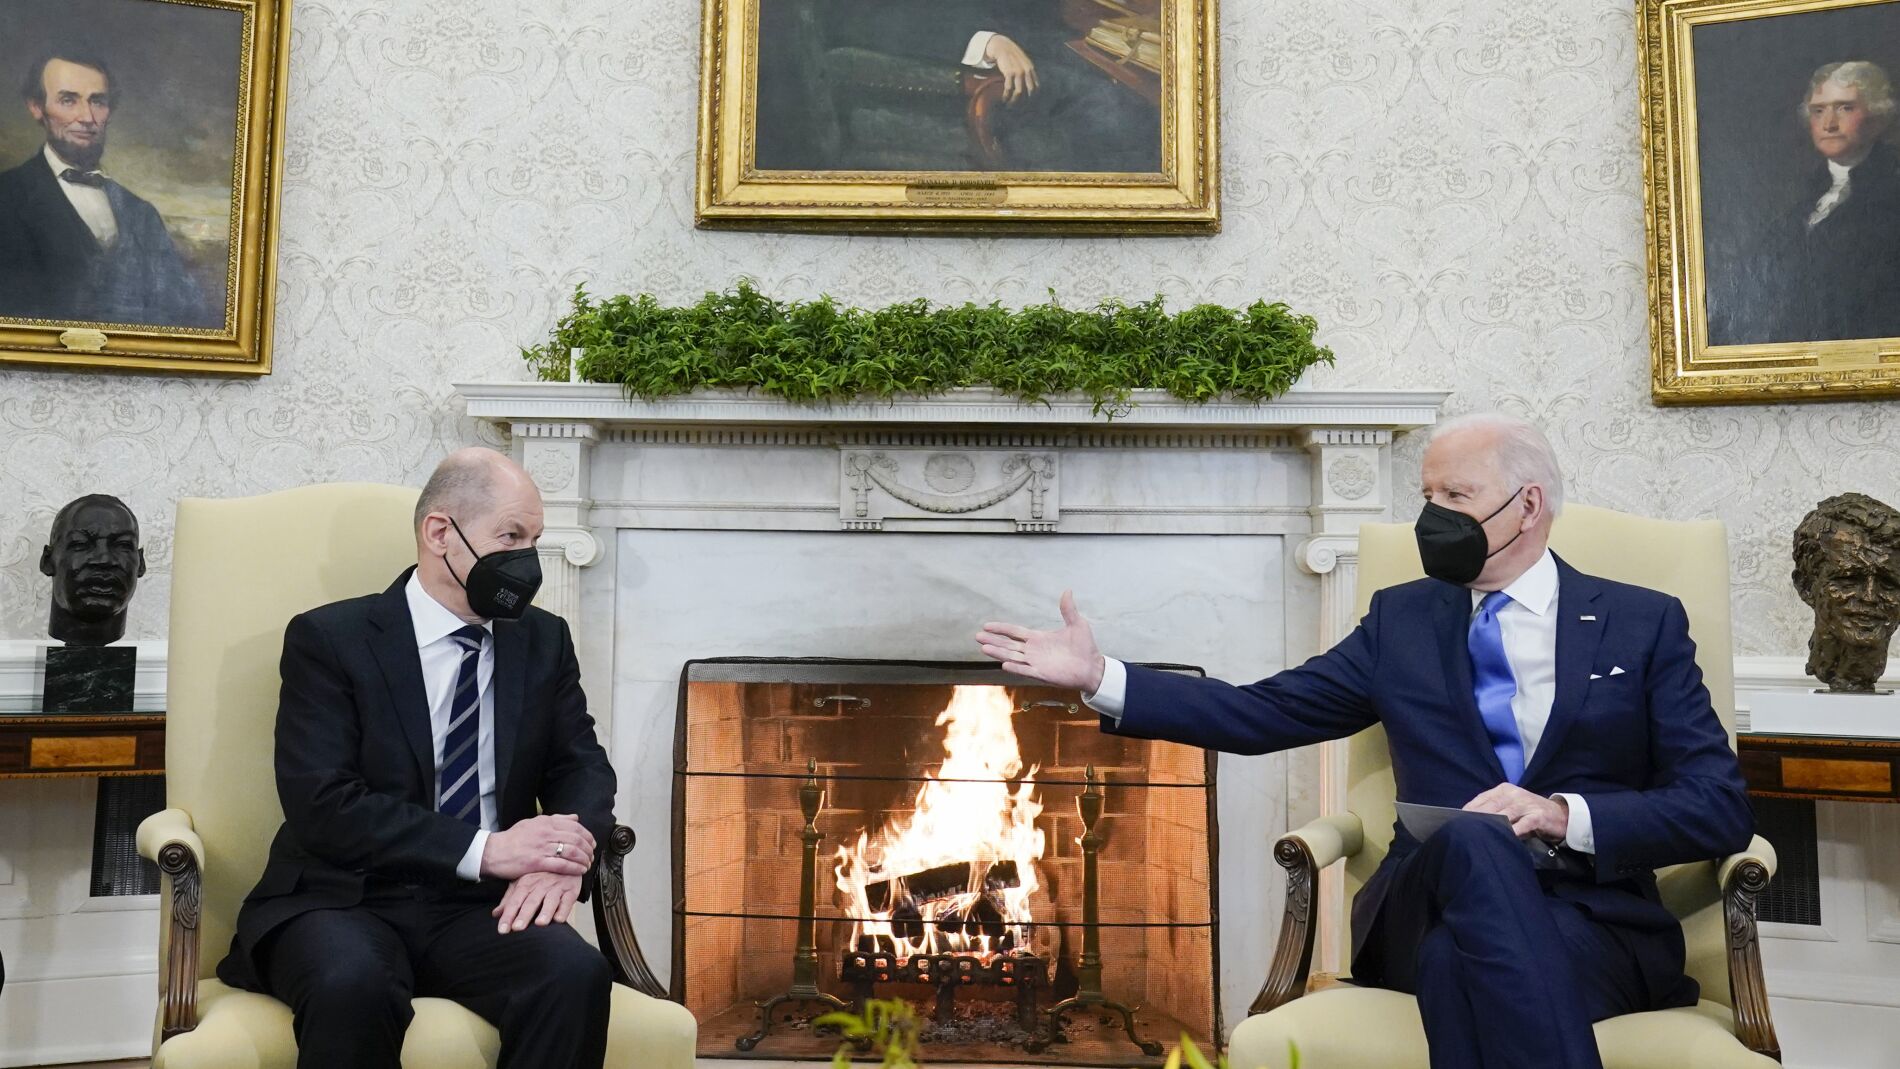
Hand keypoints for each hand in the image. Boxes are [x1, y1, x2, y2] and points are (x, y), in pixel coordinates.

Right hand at [480, 814, 594, 880]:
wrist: (493, 852)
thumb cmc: (513, 838)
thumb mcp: (533, 822)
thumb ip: (556, 819)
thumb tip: (575, 817)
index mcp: (546, 822)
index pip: (575, 827)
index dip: (587, 836)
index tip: (592, 843)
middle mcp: (546, 833)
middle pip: (576, 839)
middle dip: (588, 849)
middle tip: (592, 856)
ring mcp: (542, 848)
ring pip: (572, 852)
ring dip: (584, 859)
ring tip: (587, 864)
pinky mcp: (537, 863)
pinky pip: (561, 865)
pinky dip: (574, 868)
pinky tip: (580, 871)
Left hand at [492, 871, 583, 932]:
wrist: (566, 858)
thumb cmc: (541, 875)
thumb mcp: (523, 883)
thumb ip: (509, 899)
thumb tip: (495, 914)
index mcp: (526, 882)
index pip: (515, 901)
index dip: (508, 915)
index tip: (502, 930)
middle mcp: (541, 884)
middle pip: (531, 901)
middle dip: (524, 915)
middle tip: (517, 928)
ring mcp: (557, 887)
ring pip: (550, 900)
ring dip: (545, 911)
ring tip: (540, 923)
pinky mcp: (571, 890)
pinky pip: (568, 900)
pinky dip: (564, 909)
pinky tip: (559, 919)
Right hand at [976, 591, 1105, 692]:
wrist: (1093, 667)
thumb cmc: (1085, 647)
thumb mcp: (1077, 624)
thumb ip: (1068, 609)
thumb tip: (1067, 590)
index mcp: (1038, 638)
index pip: (1015, 632)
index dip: (1001, 629)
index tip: (986, 626)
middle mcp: (1034, 651)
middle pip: (1009, 645)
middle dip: (993, 640)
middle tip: (977, 636)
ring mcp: (1036, 663)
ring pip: (1012, 657)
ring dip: (998, 653)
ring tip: (984, 647)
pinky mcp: (1043, 674)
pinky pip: (1025, 670)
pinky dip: (1015, 668)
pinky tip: (1004, 664)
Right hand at [984, 34, 1037, 102]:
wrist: (1002, 46)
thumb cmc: (1011, 55)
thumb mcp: (1023, 61)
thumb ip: (1027, 71)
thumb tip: (1028, 83)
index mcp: (1031, 69)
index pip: (1036, 86)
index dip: (1033, 96)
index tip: (1027, 103)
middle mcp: (1026, 71)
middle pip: (1029, 91)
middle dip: (1025, 101)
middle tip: (1018, 107)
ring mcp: (1018, 72)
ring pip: (1019, 92)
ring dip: (1014, 101)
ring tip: (1009, 105)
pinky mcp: (1009, 73)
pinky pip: (1008, 88)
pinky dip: (1006, 95)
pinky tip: (1004, 99)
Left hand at [1464, 784, 1568, 841]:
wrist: (1560, 816)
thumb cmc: (1529, 813)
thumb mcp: (1510, 808)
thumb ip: (1493, 812)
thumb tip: (1470, 823)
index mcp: (1503, 790)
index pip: (1481, 799)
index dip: (1469, 810)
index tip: (1457, 821)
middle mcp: (1514, 793)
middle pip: (1491, 805)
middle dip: (1477, 817)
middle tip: (1465, 829)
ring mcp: (1526, 803)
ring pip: (1506, 813)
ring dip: (1493, 823)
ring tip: (1481, 833)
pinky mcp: (1538, 815)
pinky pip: (1524, 823)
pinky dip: (1515, 830)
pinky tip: (1507, 836)